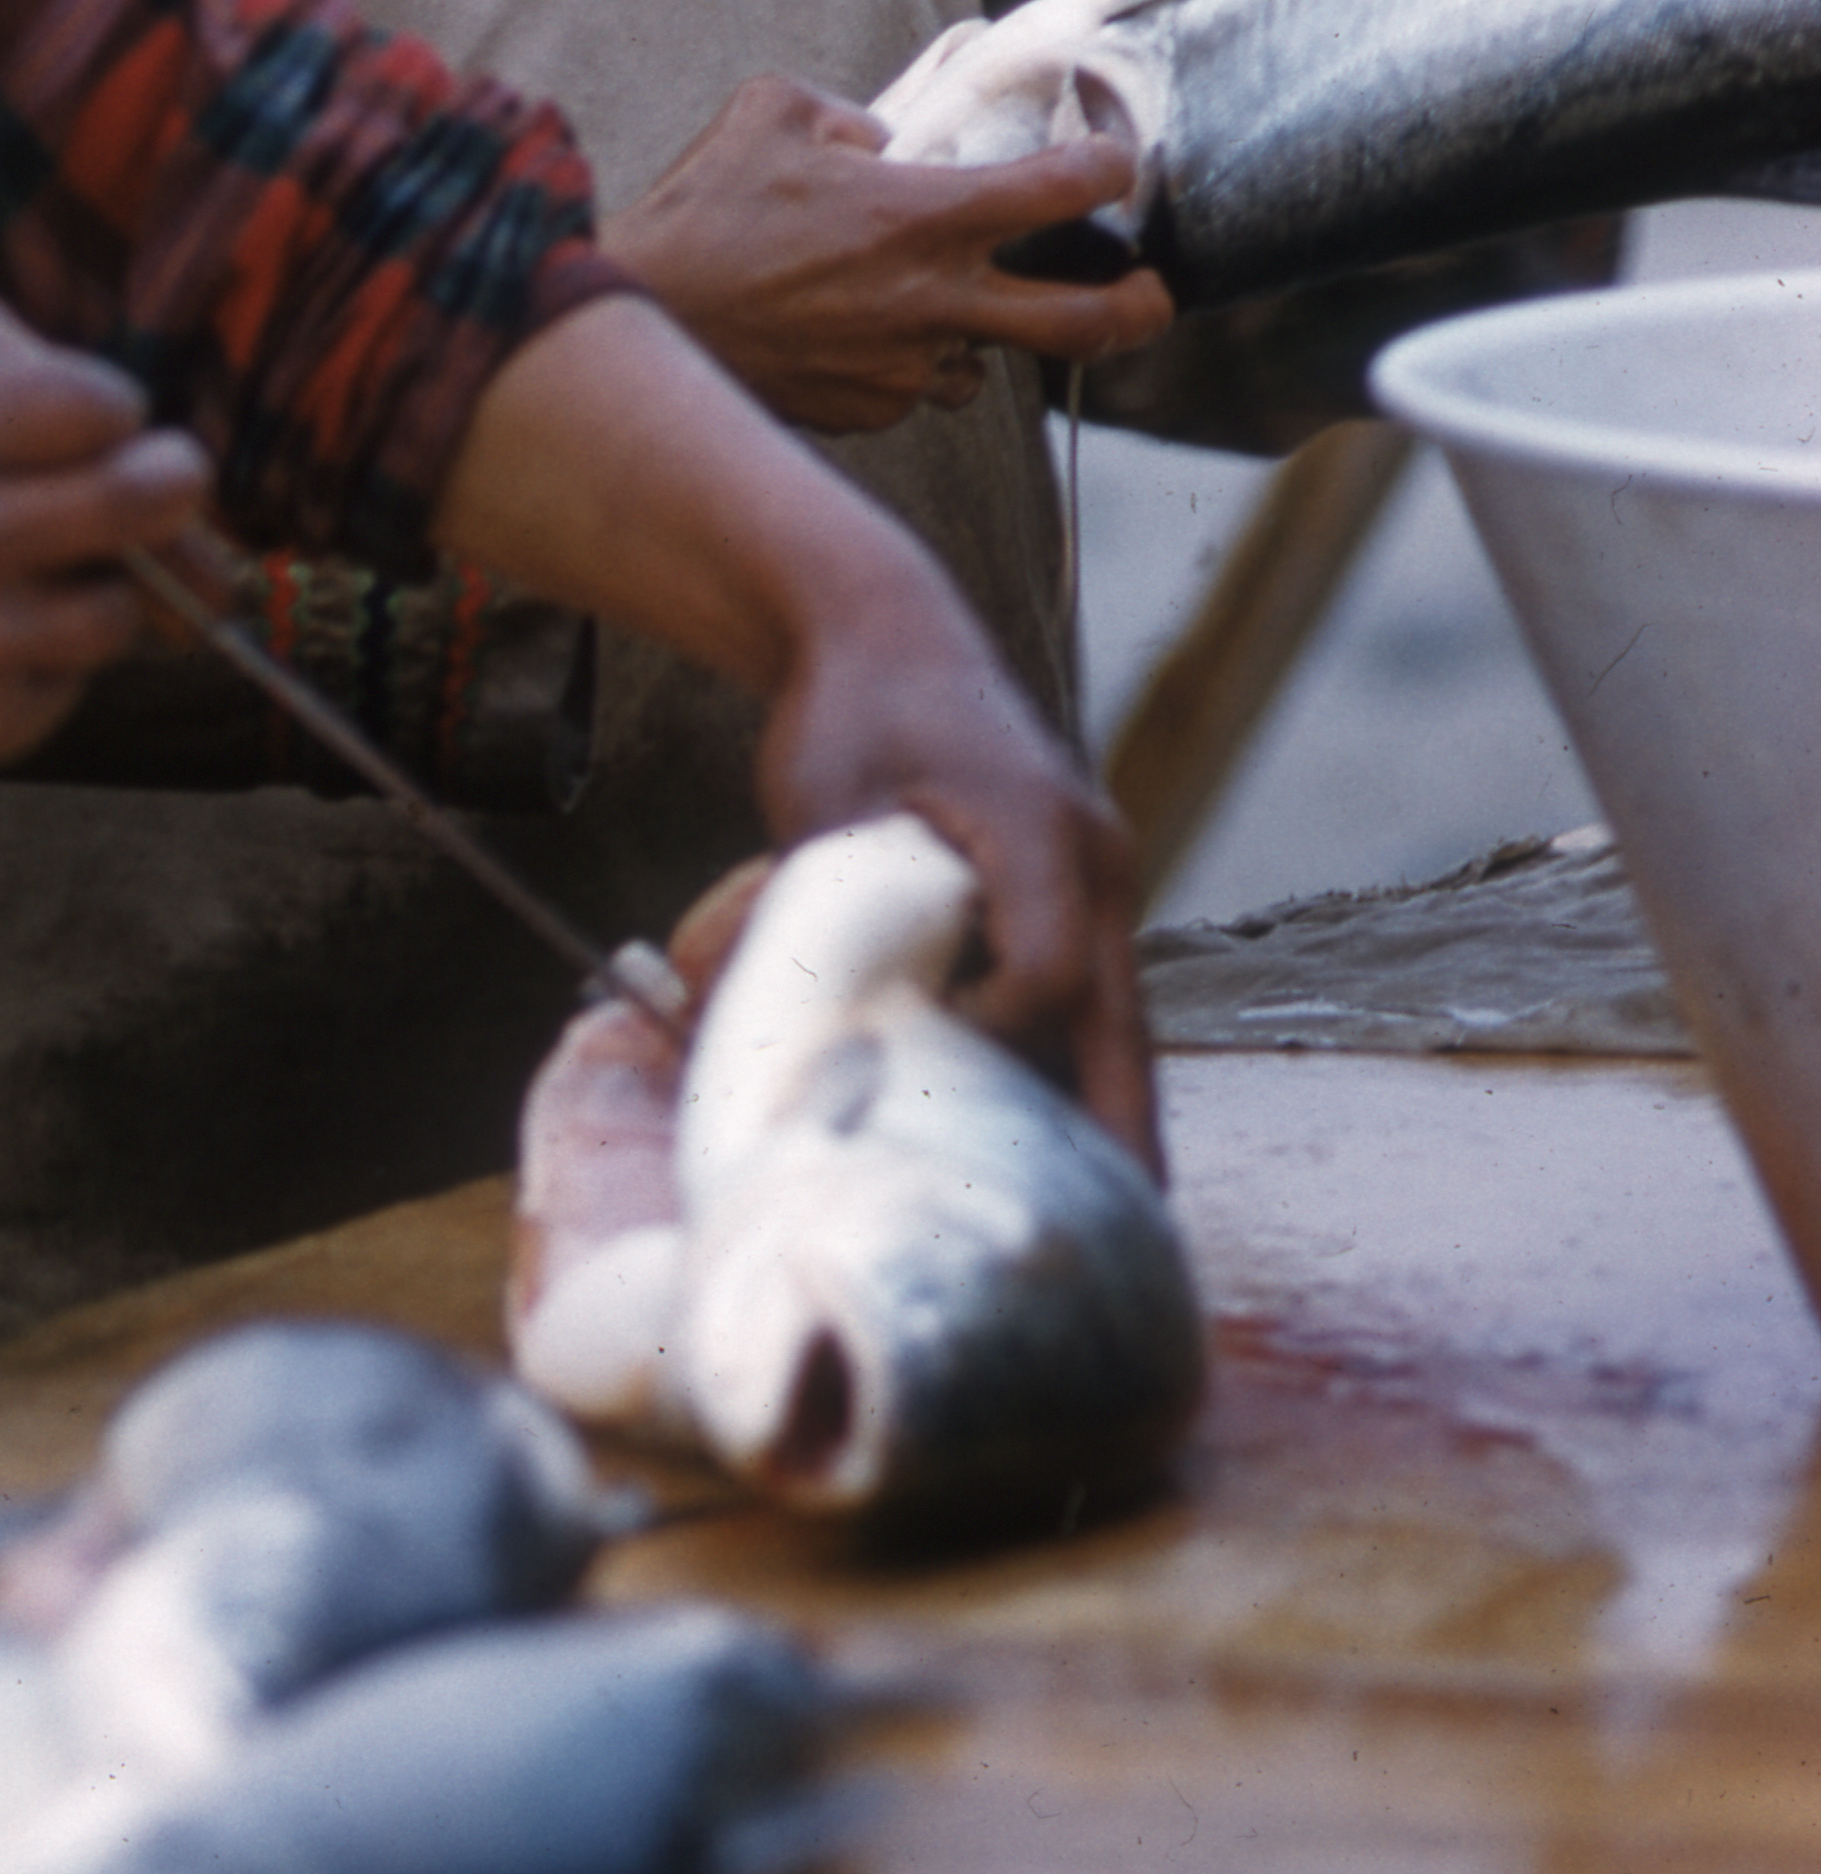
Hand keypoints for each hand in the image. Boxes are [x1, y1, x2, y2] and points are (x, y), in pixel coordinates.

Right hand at [0, 297, 210, 891]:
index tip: (100, 423)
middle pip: (150, 498)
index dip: (114, 409)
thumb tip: (49, 342)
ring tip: (43, 576)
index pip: (99, 401)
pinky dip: (45, 661)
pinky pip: (68, 684)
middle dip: (172, 483)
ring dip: (102, 586)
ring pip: (122, 606)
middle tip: (163, 486)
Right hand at [601, 74, 1174, 429]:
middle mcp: (933, 300)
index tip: (1107, 163)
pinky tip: (851, 335)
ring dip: (975, 333)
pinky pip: (913, 387)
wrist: (640, 324)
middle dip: (1137, 311)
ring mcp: (905, 367)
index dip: (1106, 168)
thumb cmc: (701, 215)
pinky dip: (901, 362)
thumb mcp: (767, 114)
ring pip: (983, 360)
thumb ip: (844, 116)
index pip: (1062, 189)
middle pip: (1083, 323)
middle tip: (1151, 298)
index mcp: (923, 216)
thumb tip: (877, 143)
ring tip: (926, 306)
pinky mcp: (869, 412)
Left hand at [752, 565, 1158, 1173]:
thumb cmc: (845, 711)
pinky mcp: (1074, 887)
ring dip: (1110, 1114)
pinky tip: (1060, 1139)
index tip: (926, 1078)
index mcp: (1043, 834)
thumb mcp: (823, 804)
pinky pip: (1094, 993)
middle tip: (1123, 1245)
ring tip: (1104, 1226)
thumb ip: (813, 906)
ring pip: (1120, 1021)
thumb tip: (749, 1022)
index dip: (994, 1041)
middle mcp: (1095, 860)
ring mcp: (1097, 873)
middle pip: (1124, 1028)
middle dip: (1124, 1140)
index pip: (1046, 977)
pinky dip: (1081, 1064)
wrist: (886, 628)